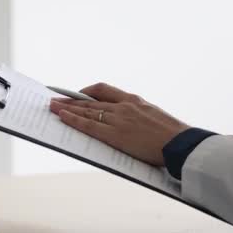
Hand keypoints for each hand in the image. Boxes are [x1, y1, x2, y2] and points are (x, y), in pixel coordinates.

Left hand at [49, 82, 189, 165]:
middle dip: (70, 100)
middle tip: (54, 99)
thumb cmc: (173, 136)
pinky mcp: (115, 135)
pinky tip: (62, 117)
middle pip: (90, 100)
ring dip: (66, 108)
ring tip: (51, 107)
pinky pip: (89, 125)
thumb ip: (139, 117)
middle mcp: (124, 106)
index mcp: (134, 100)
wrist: (181, 143)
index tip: (76, 94)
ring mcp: (119, 119)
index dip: (86, 92)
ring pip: (86, 110)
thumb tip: (130, 124)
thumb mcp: (155, 118)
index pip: (104, 89)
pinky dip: (73, 120)